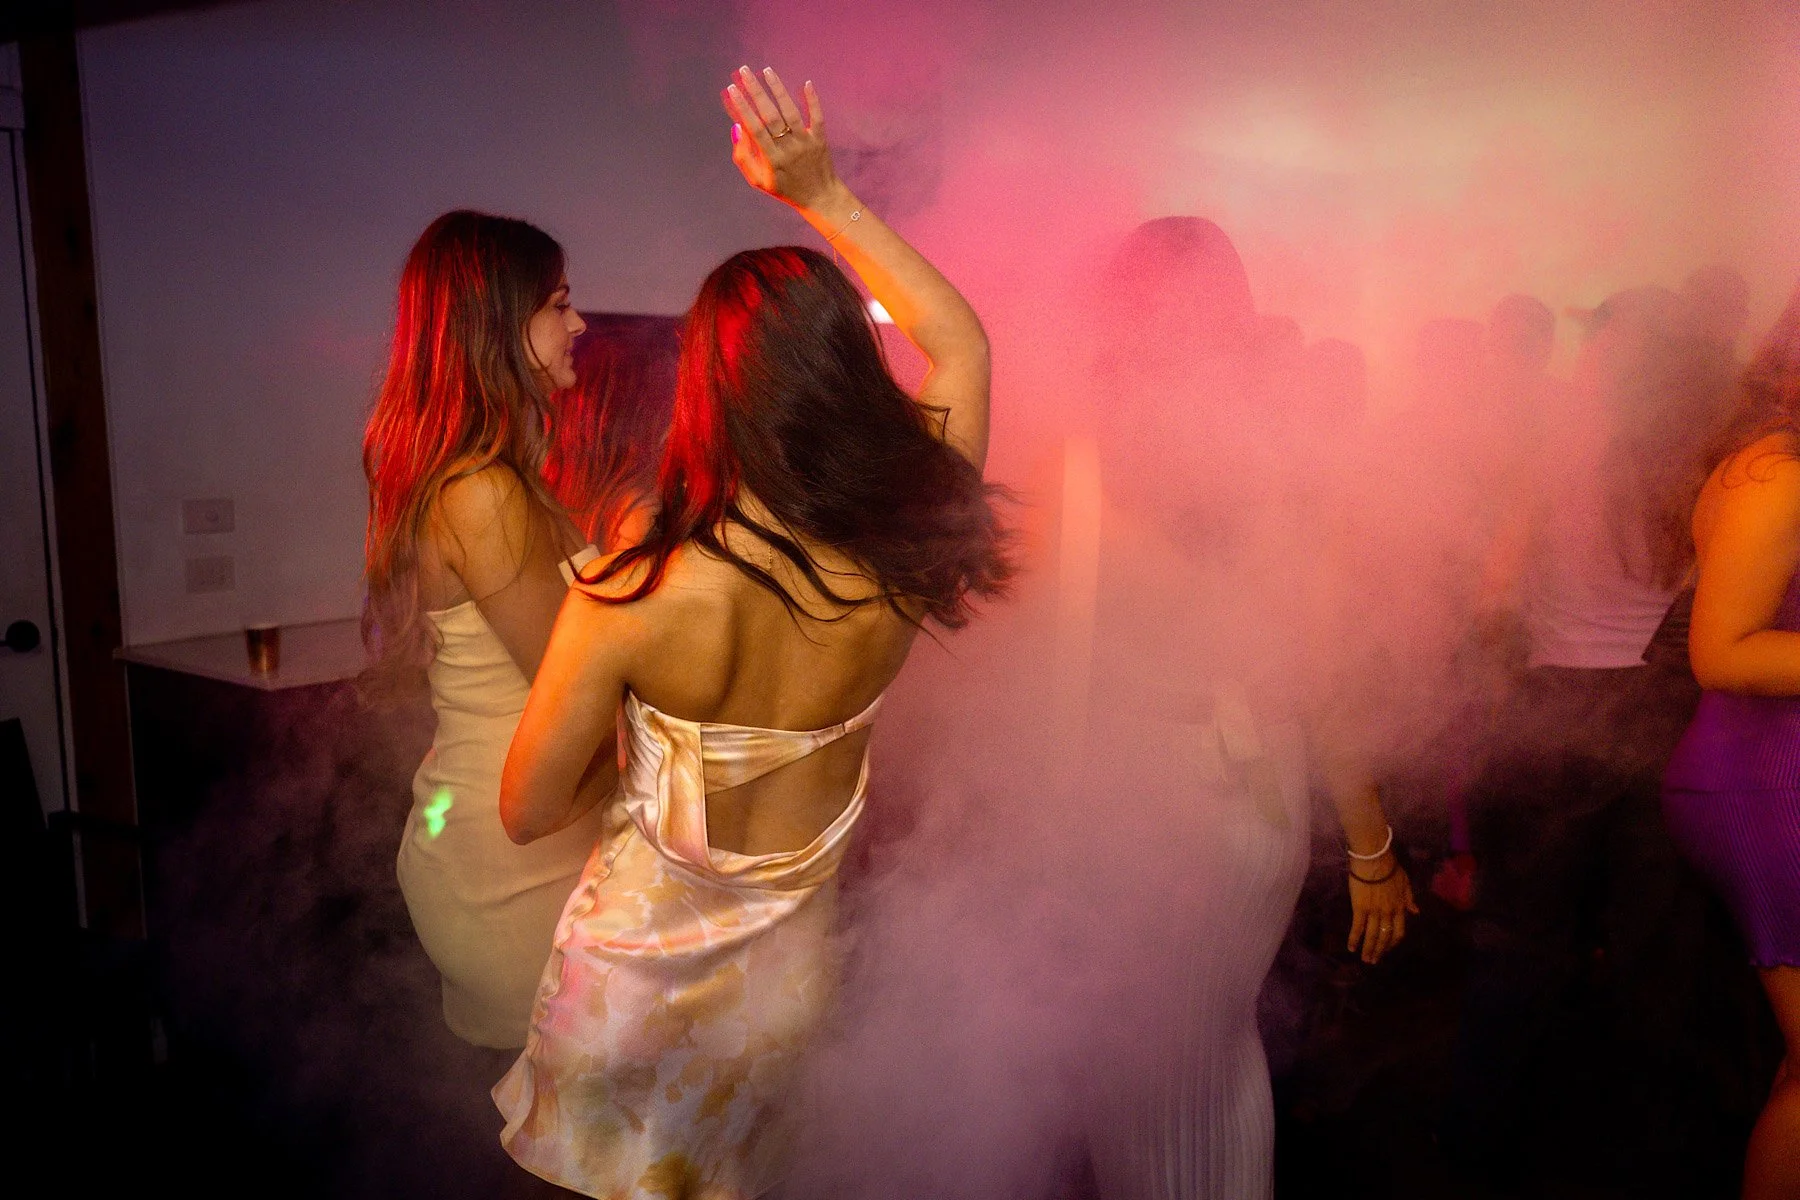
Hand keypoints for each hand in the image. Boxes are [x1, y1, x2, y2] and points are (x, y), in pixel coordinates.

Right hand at [721, 66, 842, 212]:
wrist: (820, 198)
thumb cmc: (784, 189)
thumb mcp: (758, 181)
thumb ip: (743, 157)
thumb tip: (736, 127)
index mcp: (772, 159)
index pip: (754, 128)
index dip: (742, 107)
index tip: (732, 88)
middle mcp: (789, 148)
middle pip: (770, 115)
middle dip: (756, 91)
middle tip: (744, 71)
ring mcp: (806, 142)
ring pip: (791, 111)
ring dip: (778, 89)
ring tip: (766, 71)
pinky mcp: (820, 139)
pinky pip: (817, 116)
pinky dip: (812, 100)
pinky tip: (806, 83)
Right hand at [1347, 854, 1418, 964]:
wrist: (1374, 860)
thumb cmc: (1390, 868)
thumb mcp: (1405, 883)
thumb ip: (1409, 899)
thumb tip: (1416, 912)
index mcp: (1399, 908)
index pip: (1398, 932)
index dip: (1392, 943)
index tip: (1387, 949)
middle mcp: (1388, 914)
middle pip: (1384, 937)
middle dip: (1380, 951)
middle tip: (1374, 961)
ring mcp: (1374, 912)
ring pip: (1372, 936)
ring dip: (1368, 950)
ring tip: (1365, 960)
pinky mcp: (1360, 908)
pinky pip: (1357, 927)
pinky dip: (1354, 939)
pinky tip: (1351, 948)